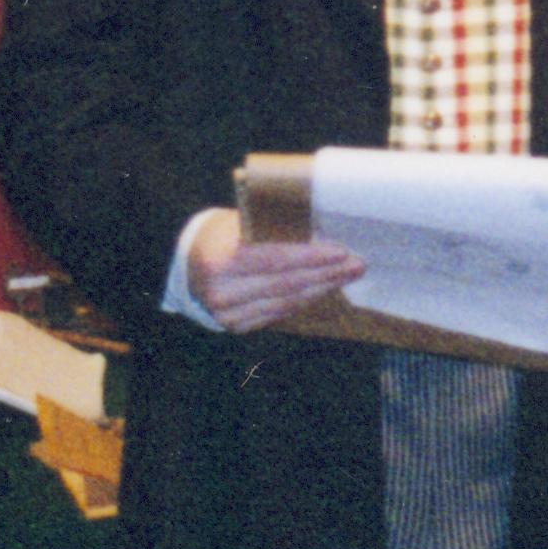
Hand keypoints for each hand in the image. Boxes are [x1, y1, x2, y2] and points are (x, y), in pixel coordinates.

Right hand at [184, 207, 364, 331]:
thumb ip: (271, 227)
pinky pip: (278, 313)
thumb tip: (320, 225)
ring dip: (321, 288)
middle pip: (285, 283)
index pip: (274, 259)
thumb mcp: (239, 222)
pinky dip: (303, 300)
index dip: (310, 257)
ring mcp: (227, 315)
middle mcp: (220, 293)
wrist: (191, 262)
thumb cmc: (223, 233)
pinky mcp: (236, 326)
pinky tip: (323, 288)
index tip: (340, 251)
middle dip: (326, 274)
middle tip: (356, 263)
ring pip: (286, 301)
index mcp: (219, 260)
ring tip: (347, 275)